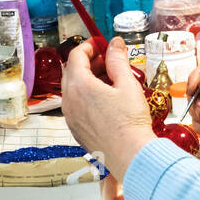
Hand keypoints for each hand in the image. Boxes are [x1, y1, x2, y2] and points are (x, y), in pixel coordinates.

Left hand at [60, 36, 155, 180]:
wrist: (130, 155)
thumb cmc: (129, 123)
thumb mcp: (127, 84)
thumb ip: (118, 60)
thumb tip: (115, 44)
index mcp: (79, 86)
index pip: (76, 56)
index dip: (88, 46)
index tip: (100, 44)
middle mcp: (69, 101)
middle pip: (71, 72)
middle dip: (88, 62)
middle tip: (106, 60)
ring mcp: (71, 117)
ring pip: (73, 90)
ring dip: (87, 79)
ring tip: (110, 80)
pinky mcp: (76, 129)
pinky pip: (76, 106)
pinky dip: (86, 96)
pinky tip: (106, 100)